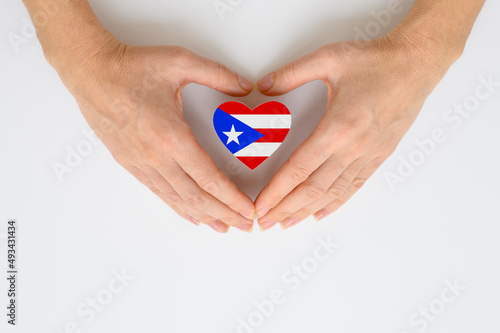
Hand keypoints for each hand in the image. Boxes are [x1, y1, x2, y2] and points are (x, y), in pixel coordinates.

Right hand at [51, 31, 255, 232]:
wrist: (90, 72)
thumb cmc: (131, 68)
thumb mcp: (180, 62)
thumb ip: (218, 75)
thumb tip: (245, 87)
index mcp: (171, 136)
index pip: (209, 178)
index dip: (231, 198)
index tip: (247, 210)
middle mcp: (156, 156)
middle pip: (196, 196)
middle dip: (224, 214)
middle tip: (244, 226)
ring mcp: (141, 163)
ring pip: (177, 199)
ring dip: (203, 216)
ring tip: (222, 228)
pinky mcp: (129, 164)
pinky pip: (159, 192)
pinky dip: (178, 207)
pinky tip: (191, 216)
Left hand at [254, 32, 458, 229]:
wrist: (417, 63)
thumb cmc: (376, 61)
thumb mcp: (328, 59)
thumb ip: (291, 74)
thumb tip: (264, 85)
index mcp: (337, 128)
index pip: (298, 169)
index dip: (276, 191)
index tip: (261, 206)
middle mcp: (352, 148)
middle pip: (312, 189)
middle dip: (285, 209)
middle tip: (266, 223)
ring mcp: (367, 155)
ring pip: (332, 193)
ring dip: (306, 211)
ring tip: (287, 224)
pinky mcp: (379, 156)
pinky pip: (354, 186)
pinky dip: (335, 203)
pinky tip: (321, 213)